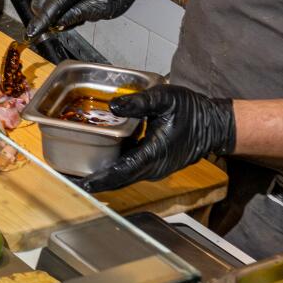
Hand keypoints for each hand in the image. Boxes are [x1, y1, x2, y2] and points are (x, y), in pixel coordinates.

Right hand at [24, 0, 157, 41]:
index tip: (31, 34)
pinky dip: (58, 6)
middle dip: (48, 17)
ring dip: (55, 12)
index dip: (41, 21)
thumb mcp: (106, 5)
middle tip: (68, 25)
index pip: (51, 4)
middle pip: (41, 1)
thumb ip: (80, 13)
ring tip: (80, 14)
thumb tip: (59, 22)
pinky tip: (76, 8)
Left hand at [79, 85, 235, 191]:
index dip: (101, 178)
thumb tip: (114, 107)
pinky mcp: (154, 164)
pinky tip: (99, 159)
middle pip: (119, 178)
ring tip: (77, 171)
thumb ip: (138, 103)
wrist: (213, 124)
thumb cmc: (191, 110)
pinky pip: (130, 168)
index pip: (122, 171)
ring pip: (124, 175)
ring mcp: (154, 168)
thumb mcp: (164, 99)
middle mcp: (153, 167)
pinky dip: (114, 167)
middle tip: (69, 177)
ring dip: (103, 175)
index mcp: (153, 154)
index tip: (82, 184)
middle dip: (95, 180)